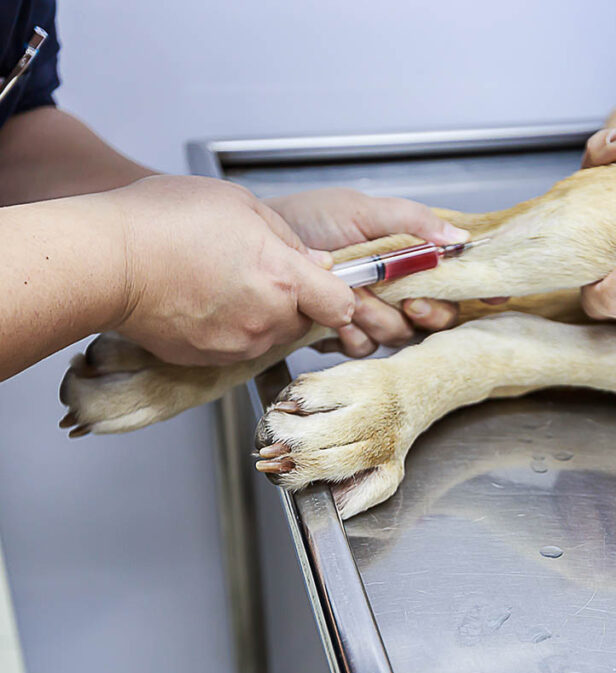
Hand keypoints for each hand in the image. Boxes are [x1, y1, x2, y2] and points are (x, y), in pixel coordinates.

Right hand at [111, 176, 355, 364]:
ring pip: (270, 334)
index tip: (323, 282)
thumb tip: (315, 261)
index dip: (336, 292)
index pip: (342, 305)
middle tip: (257, 270)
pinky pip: (235, 346)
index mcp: (283, 278)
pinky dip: (228, 328)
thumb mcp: (240, 203)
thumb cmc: (163, 222)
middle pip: (304, 320)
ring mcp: (237, 344)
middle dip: (292, 300)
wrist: (105, 261)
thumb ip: (287, 237)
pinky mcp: (208, 359)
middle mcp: (266, 319)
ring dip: (260, 314)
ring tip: (223, 281)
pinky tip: (203, 300)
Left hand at [266, 188, 469, 355]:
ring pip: (402, 334)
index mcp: (409, 253)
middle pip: (440, 314)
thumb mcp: (360, 210)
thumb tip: (459, 235)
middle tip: (409, 302)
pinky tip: (334, 318)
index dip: (479, 286)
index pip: (457, 273)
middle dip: (427, 311)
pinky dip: (351, 335)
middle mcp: (397, 286)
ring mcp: (374, 313)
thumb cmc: (306, 221)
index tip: (492, 295)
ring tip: (352, 296)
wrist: (258, 251)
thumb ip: (411, 221)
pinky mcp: (347, 335)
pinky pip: (367, 349)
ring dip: (378, 318)